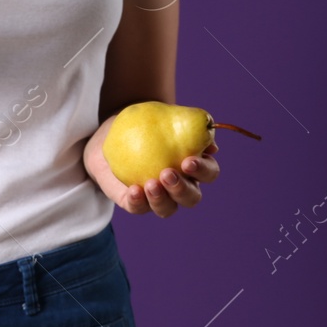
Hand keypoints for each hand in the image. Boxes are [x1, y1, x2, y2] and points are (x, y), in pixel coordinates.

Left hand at [83, 113, 220, 217]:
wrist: (116, 131)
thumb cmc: (148, 122)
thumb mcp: (166, 117)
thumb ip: (188, 126)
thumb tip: (210, 144)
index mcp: (195, 167)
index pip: (209, 173)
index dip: (203, 170)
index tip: (188, 161)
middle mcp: (180, 187)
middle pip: (191, 198)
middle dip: (182, 189)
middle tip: (167, 174)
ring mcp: (158, 198)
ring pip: (167, 209)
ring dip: (161, 199)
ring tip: (151, 184)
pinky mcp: (135, 202)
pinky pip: (138, 208)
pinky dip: (138, 201)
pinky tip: (134, 190)